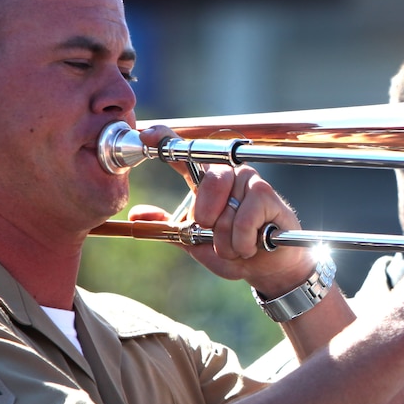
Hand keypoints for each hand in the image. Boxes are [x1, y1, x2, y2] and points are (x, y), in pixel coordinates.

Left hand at [131, 127, 314, 293]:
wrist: (264, 269)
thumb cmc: (232, 249)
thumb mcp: (193, 241)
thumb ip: (167, 227)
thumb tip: (135, 214)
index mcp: (207, 181)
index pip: (185, 153)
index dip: (165, 140)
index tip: (147, 135)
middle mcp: (229, 174)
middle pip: (208, 180)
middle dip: (207, 217)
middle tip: (213, 232)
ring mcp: (250, 181)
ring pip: (226, 209)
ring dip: (227, 240)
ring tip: (238, 245)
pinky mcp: (267, 195)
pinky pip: (245, 219)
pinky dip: (242, 242)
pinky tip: (253, 245)